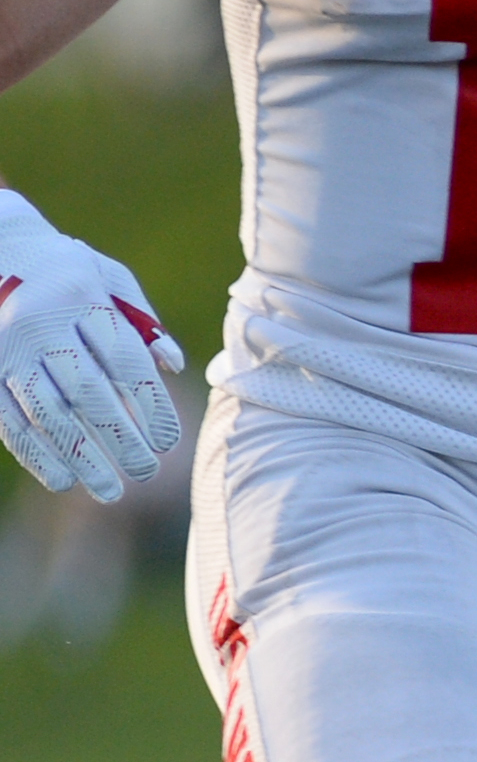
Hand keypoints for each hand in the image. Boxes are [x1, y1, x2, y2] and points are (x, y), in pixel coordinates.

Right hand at [0, 193, 182, 504]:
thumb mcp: (110, 279)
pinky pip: (8, 420)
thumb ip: (144, 324)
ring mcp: (7, 349)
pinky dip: (35, 454)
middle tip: (147, 473)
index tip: (169, 441)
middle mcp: (42, 325)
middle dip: (120, 439)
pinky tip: (63, 479)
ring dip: (79, 457)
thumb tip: (176, 367)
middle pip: (88, 393)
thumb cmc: (68, 271)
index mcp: (83, 299)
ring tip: (110, 490)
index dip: (149, 405)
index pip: (124, 362)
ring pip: (46, 414)